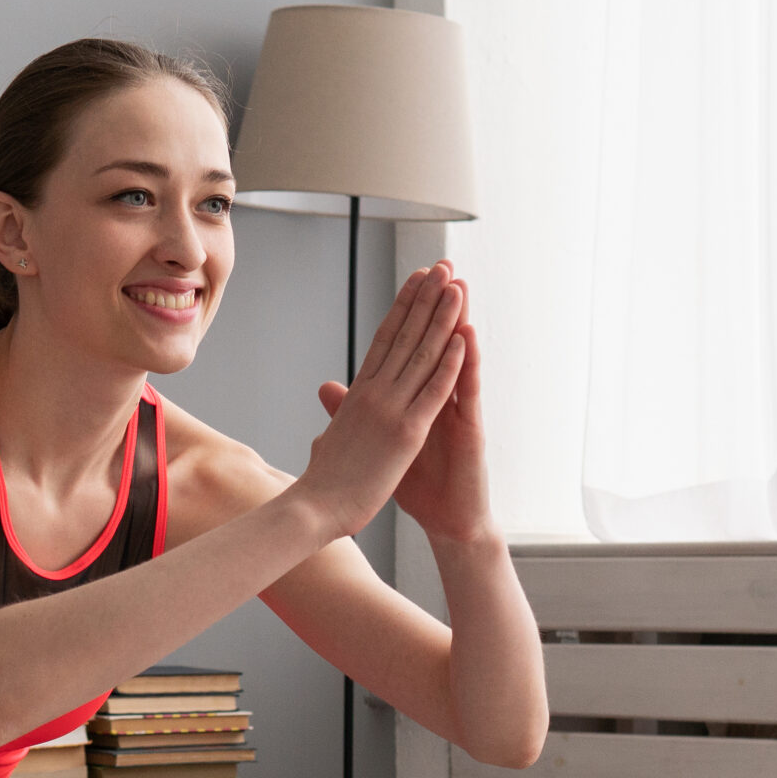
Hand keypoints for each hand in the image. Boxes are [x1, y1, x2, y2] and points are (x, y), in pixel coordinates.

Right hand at [288, 262, 466, 541]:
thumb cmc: (320, 483)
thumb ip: (337, 411)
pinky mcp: (407, 432)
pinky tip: (462, 338)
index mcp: (358, 395)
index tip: (416, 282)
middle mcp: (373, 393)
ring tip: (456, 287)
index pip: (383, 340)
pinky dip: (449, 363)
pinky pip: (433, 391)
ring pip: (421, 354)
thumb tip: (328, 393)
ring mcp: (390, 410)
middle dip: (424, 299)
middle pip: (404, 336)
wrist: (314, 510)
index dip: (402, 308)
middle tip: (440, 267)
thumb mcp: (330, 436)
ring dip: (441, 319)